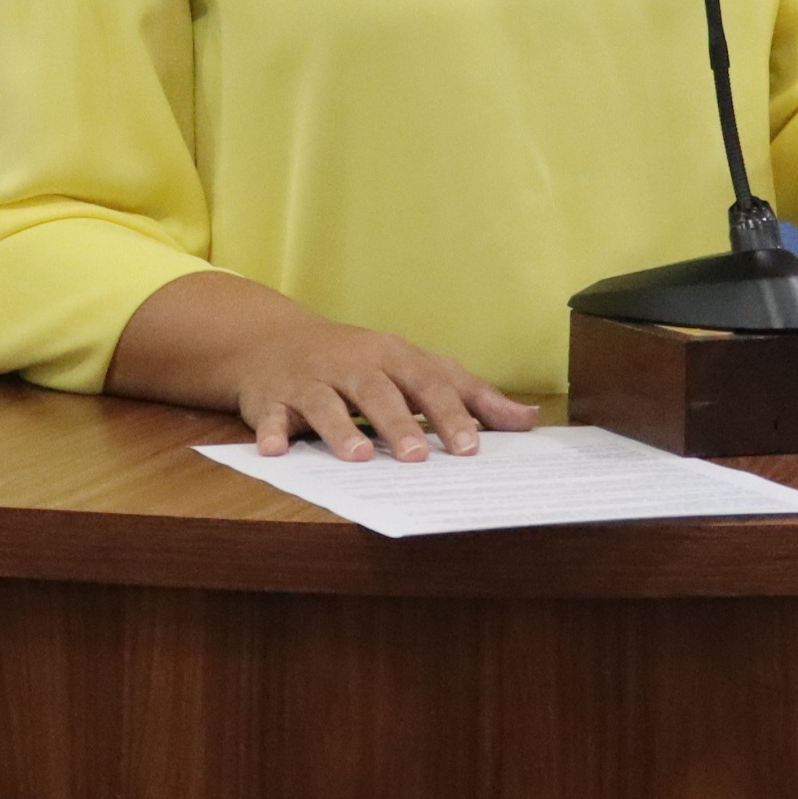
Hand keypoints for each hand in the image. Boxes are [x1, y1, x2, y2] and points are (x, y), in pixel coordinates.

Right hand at [230, 313, 539, 461]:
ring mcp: (310, 380)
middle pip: (377, 392)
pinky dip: (270, 431)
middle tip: (418, 458)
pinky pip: (269, 415)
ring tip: (360, 457)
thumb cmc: (359, 361)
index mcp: (393, 358)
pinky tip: (274, 450)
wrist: (273, 340)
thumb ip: (470, 396)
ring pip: (325, 402)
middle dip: (398, 423)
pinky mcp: (271, 398)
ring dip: (341, 429)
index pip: (428, 384)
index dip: (450, 415)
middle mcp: (353, 365)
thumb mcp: (414, 368)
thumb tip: (529, 420)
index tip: (470, 448)